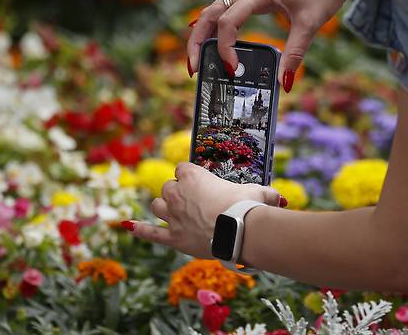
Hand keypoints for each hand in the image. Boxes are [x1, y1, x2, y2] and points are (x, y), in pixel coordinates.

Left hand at [126, 162, 281, 258]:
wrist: (240, 232)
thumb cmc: (248, 207)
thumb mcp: (258, 192)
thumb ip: (265, 193)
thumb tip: (279, 198)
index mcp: (194, 177)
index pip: (182, 169)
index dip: (190, 176)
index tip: (200, 182)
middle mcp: (178, 194)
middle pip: (168, 187)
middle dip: (179, 192)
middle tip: (195, 201)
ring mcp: (173, 216)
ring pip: (157, 205)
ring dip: (164, 207)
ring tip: (176, 212)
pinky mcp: (173, 238)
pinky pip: (151, 233)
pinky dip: (141, 229)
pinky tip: (128, 226)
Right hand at [187, 0, 342, 91]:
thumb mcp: (310, 24)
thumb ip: (295, 53)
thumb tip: (284, 82)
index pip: (228, 21)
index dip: (224, 47)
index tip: (232, 69)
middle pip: (209, 14)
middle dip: (197, 42)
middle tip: (193, 68)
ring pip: (212, 11)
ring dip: (201, 35)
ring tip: (198, 61)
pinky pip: (224, 11)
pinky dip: (213, 29)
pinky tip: (211, 45)